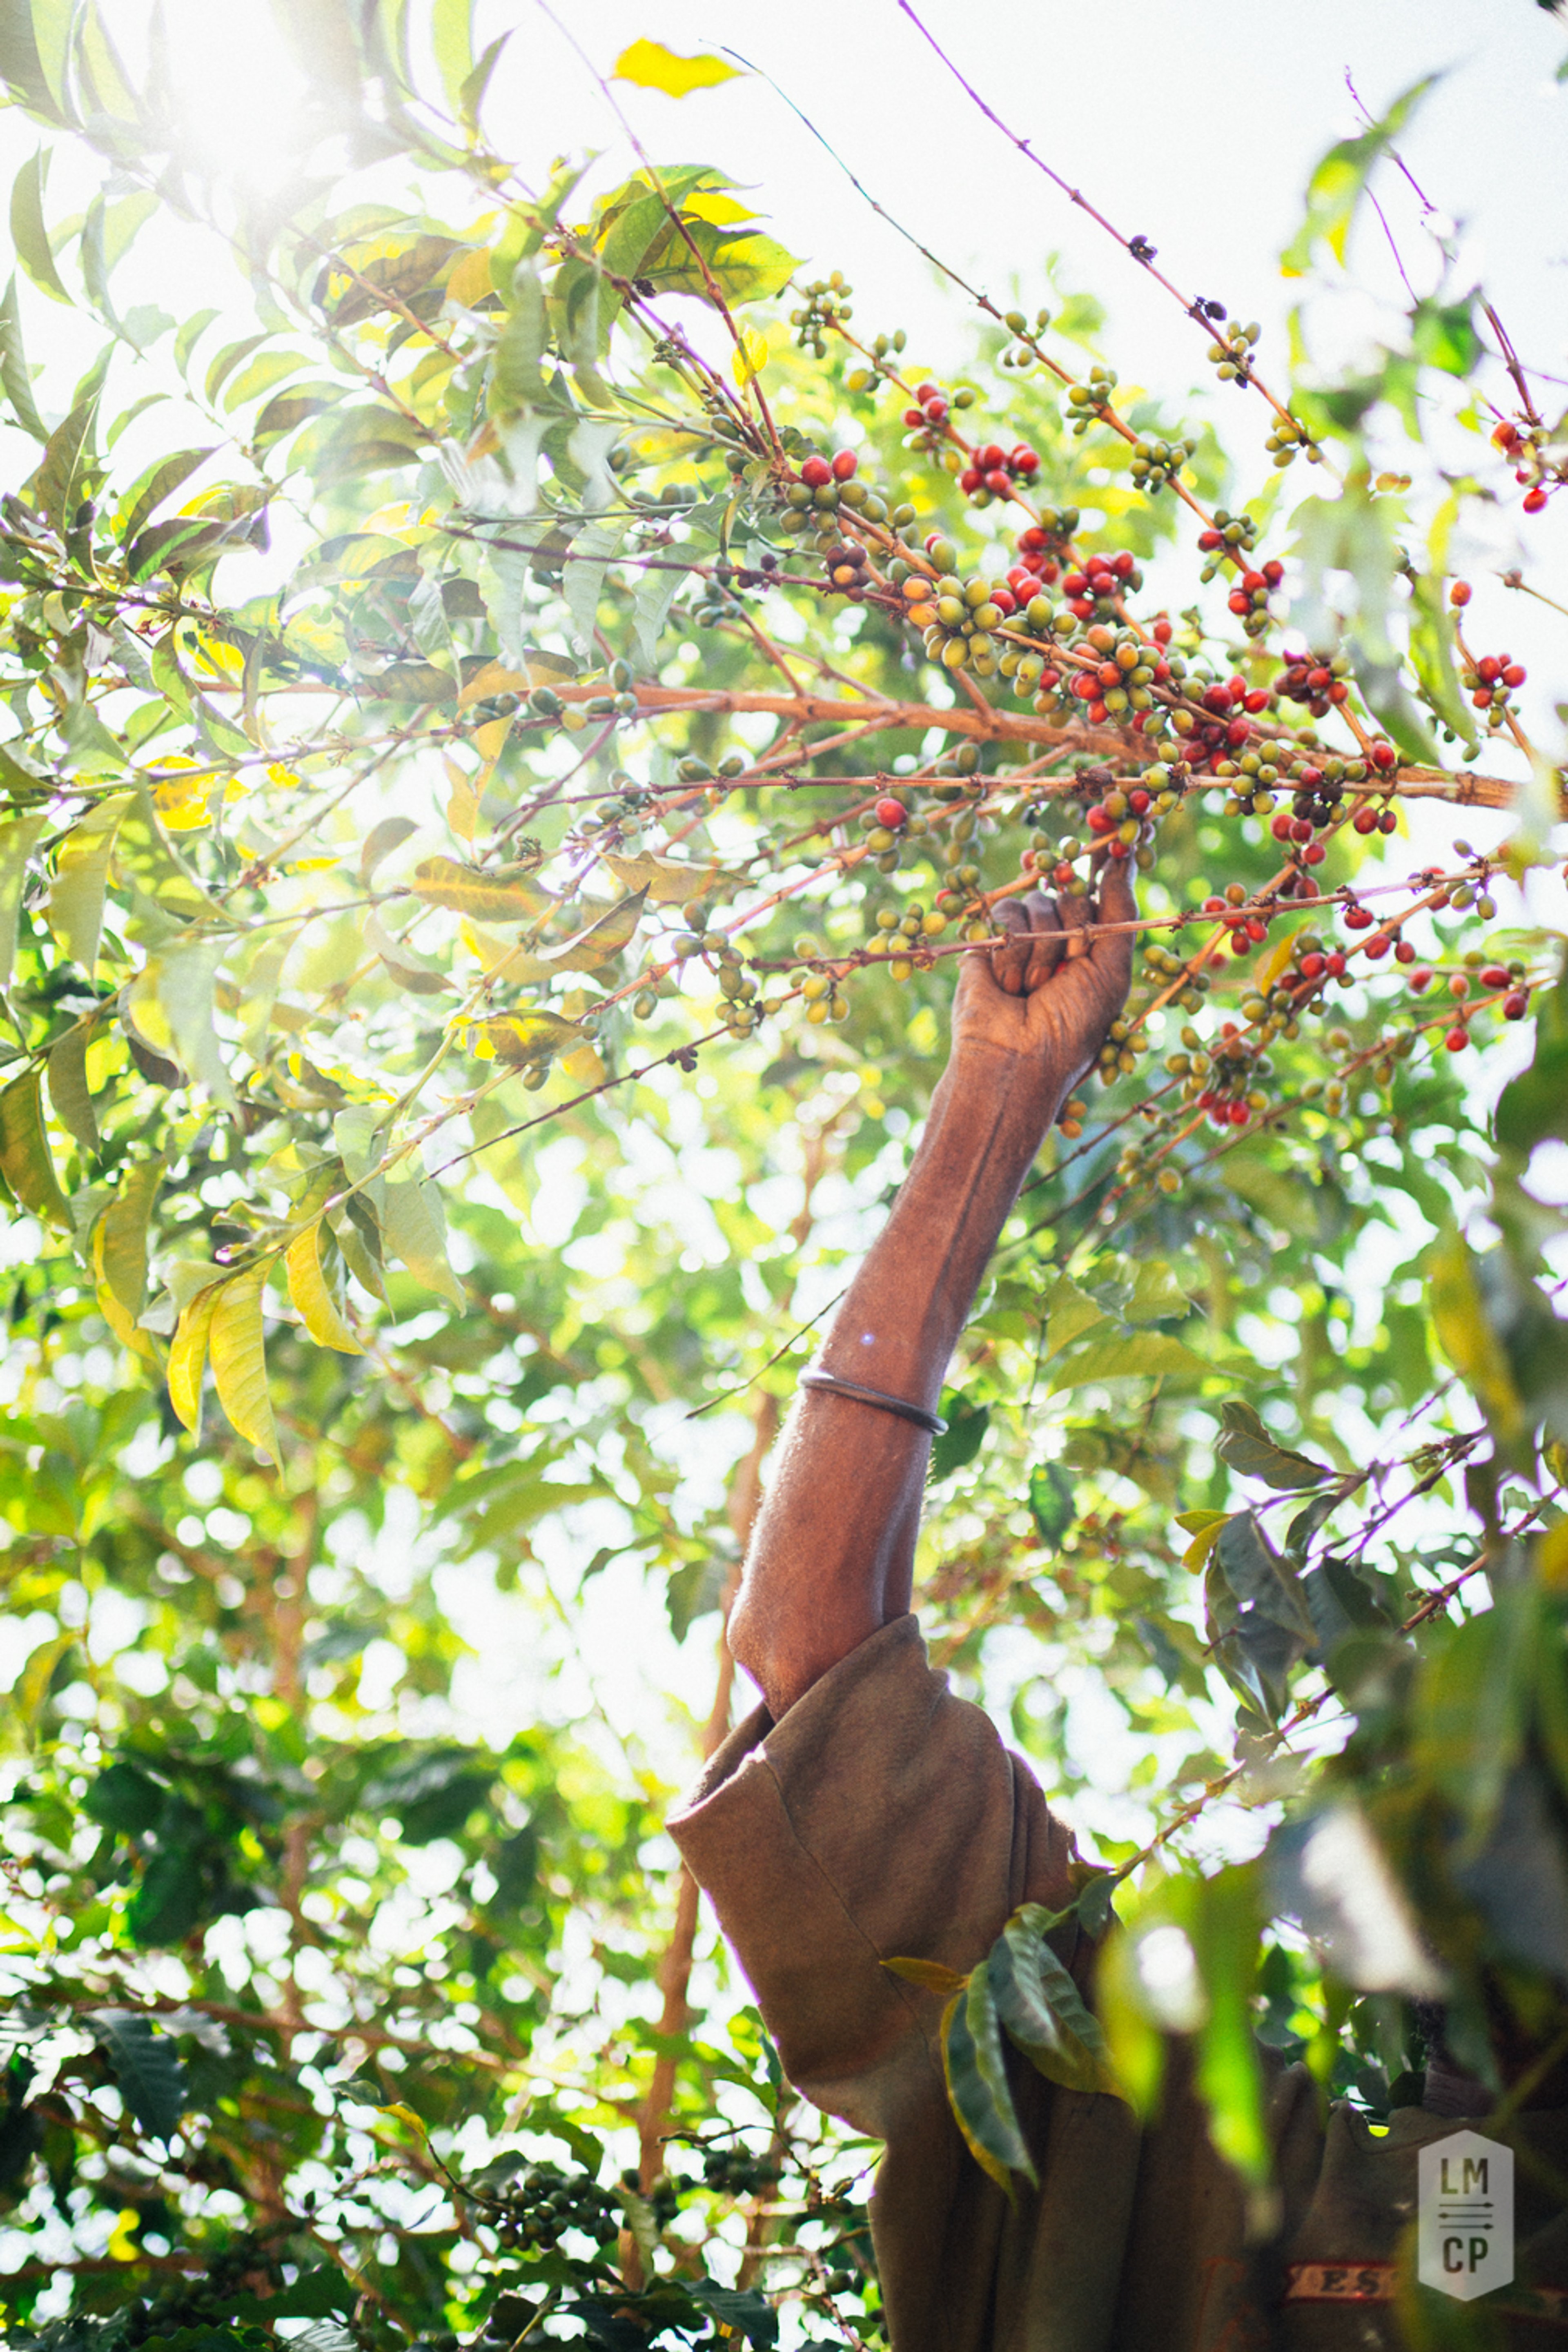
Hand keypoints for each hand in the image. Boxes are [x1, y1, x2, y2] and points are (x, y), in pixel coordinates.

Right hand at [949, 856, 1135, 1113]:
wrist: (1016, 1059)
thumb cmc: (1073, 1026)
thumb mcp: (1112, 970)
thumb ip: (1119, 911)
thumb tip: (1122, 856)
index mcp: (1090, 947)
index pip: (1097, 895)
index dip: (1101, 875)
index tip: (1110, 850)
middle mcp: (1056, 938)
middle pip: (1070, 892)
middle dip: (1073, 930)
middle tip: (1066, 969)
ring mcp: (1019, 938)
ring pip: (1037, 902)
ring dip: (1041, 947)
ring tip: (1032, 988)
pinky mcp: (985, 941)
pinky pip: (1004, 914)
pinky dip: (1011, 950)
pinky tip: (1008, 983)